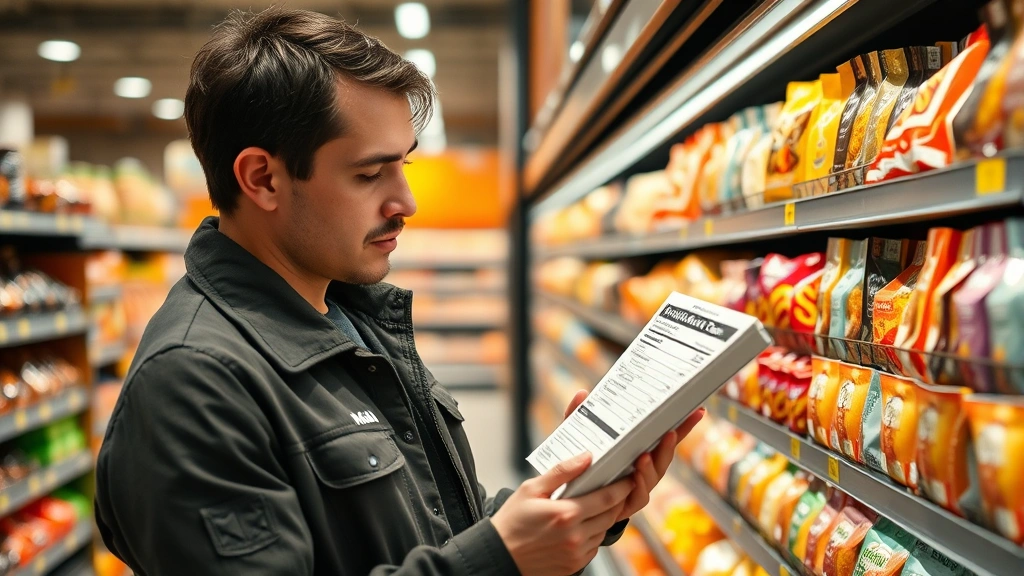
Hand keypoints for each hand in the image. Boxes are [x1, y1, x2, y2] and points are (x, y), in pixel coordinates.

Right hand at [491, 453, 634, 575]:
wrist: (499, 555)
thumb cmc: (511, 522)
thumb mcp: (531, 489)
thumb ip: (561, 472)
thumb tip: (586, 457)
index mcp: (566, 514)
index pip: (607, 498)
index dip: (622, 487)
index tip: (628, 478)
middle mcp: (575, 536)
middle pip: (611, 515)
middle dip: (617, 500)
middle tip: (618, 488)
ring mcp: (576, 553)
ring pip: (604, 531)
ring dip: (605, 517)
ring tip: (595, 505)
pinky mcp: (574, 565)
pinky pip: (594, 546)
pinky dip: (594, 534)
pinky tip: (582, 524)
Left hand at [563, 390, 705, 521]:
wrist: (566, 497)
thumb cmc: (579, 462)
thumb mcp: (578, 437)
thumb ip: (579, 416)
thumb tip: (582, 393)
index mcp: (636, 449)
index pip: (664, 436)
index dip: (682, 425)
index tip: (697, 410)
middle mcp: (642, 468)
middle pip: (663, 457)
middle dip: (669, 444)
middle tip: (669, 432)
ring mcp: (636, 487)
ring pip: (653, 477)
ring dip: (651, 467)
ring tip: (644, 457)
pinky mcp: (626, 504)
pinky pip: (638, 497)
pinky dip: (638, 487)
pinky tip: (634, 479)